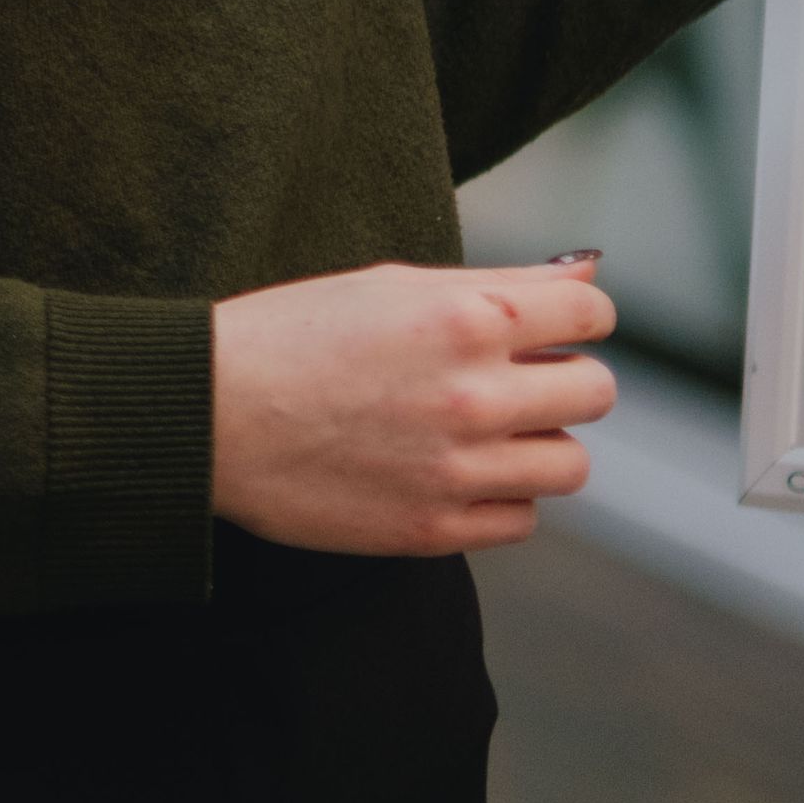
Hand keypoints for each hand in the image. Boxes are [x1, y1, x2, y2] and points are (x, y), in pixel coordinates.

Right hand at [209, 256, 613, 555]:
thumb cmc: (291, 336)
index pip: (593, 316)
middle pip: (596, 393)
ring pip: (570, 464)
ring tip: (482, 433)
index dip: (574, 320)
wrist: (207, 415)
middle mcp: (474, 395)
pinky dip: (498, 497)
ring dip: (537, 445)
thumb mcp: (392, 286)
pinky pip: (520, 518)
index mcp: (466, 318)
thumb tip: (586, 273)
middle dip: (562, 381)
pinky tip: (450, 471)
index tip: (548, 330)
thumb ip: (501, 282)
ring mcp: (456, 469)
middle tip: (512, 381)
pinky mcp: (433, 530)